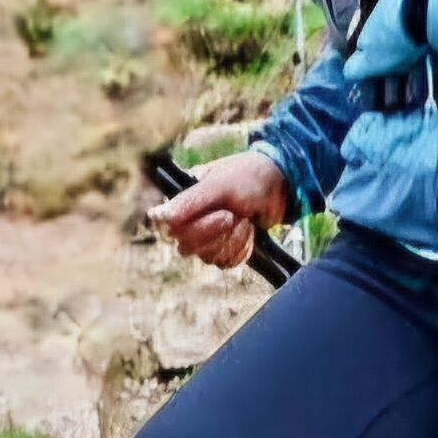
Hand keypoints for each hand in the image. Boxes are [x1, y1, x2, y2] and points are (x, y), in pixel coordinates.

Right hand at [155, 147, 292, 270]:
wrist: (280, 186)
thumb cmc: (247, 176)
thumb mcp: (219, 185)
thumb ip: (189, 201)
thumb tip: (158, 217)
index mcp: (183, 199)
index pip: (169, 227)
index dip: (194, 228)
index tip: (222, 216)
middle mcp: (190, 220)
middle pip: (187, 246)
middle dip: (216, 233)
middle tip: (233, 214)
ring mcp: (207, 236)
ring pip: (207, 256)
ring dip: (231, 240)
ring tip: (244, 219)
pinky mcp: (224, 248)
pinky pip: (225, 262)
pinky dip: (241, 249)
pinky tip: (250, 232)